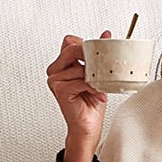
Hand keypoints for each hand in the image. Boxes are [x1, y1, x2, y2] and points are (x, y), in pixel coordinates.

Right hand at [46, 33, 107, 149]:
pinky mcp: (60, 90)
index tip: (98, 52)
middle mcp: (56, 71)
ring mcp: (55, 80)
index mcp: (63, 64)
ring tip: (100, 87)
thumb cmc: (91, 103)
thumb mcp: (98, 74)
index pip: (70, 41)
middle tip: (101, 67)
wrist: (88, 126)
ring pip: (77, 66)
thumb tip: (106, 35)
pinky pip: (79, 81)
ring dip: (93, 76)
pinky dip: (92, 87)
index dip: (85, 45)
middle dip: (89, 56)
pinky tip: (97, 93)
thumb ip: (98, 54)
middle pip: (71, 48)